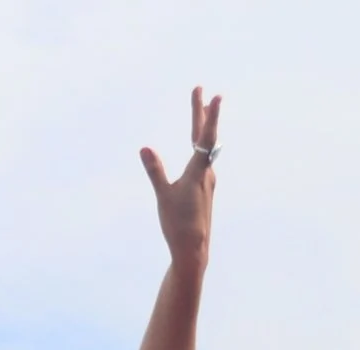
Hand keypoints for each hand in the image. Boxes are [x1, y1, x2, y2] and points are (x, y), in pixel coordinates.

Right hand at [139, 85, 221, 267]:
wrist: (193, 250)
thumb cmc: (178, 224)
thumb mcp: (164, 196)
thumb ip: (155, 170)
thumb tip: (145, 148)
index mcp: (198, 172)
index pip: (204, 137)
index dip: (209, 115)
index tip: (214, 95)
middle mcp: (207, 173)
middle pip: (205, 136)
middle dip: (202, 112)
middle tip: (201, 90)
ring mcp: (207, 181)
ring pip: (205, 147)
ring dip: (202, 127)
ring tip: (201, 110)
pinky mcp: (203, 189)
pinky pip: (202, 160)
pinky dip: (200, 145)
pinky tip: (197, 147)